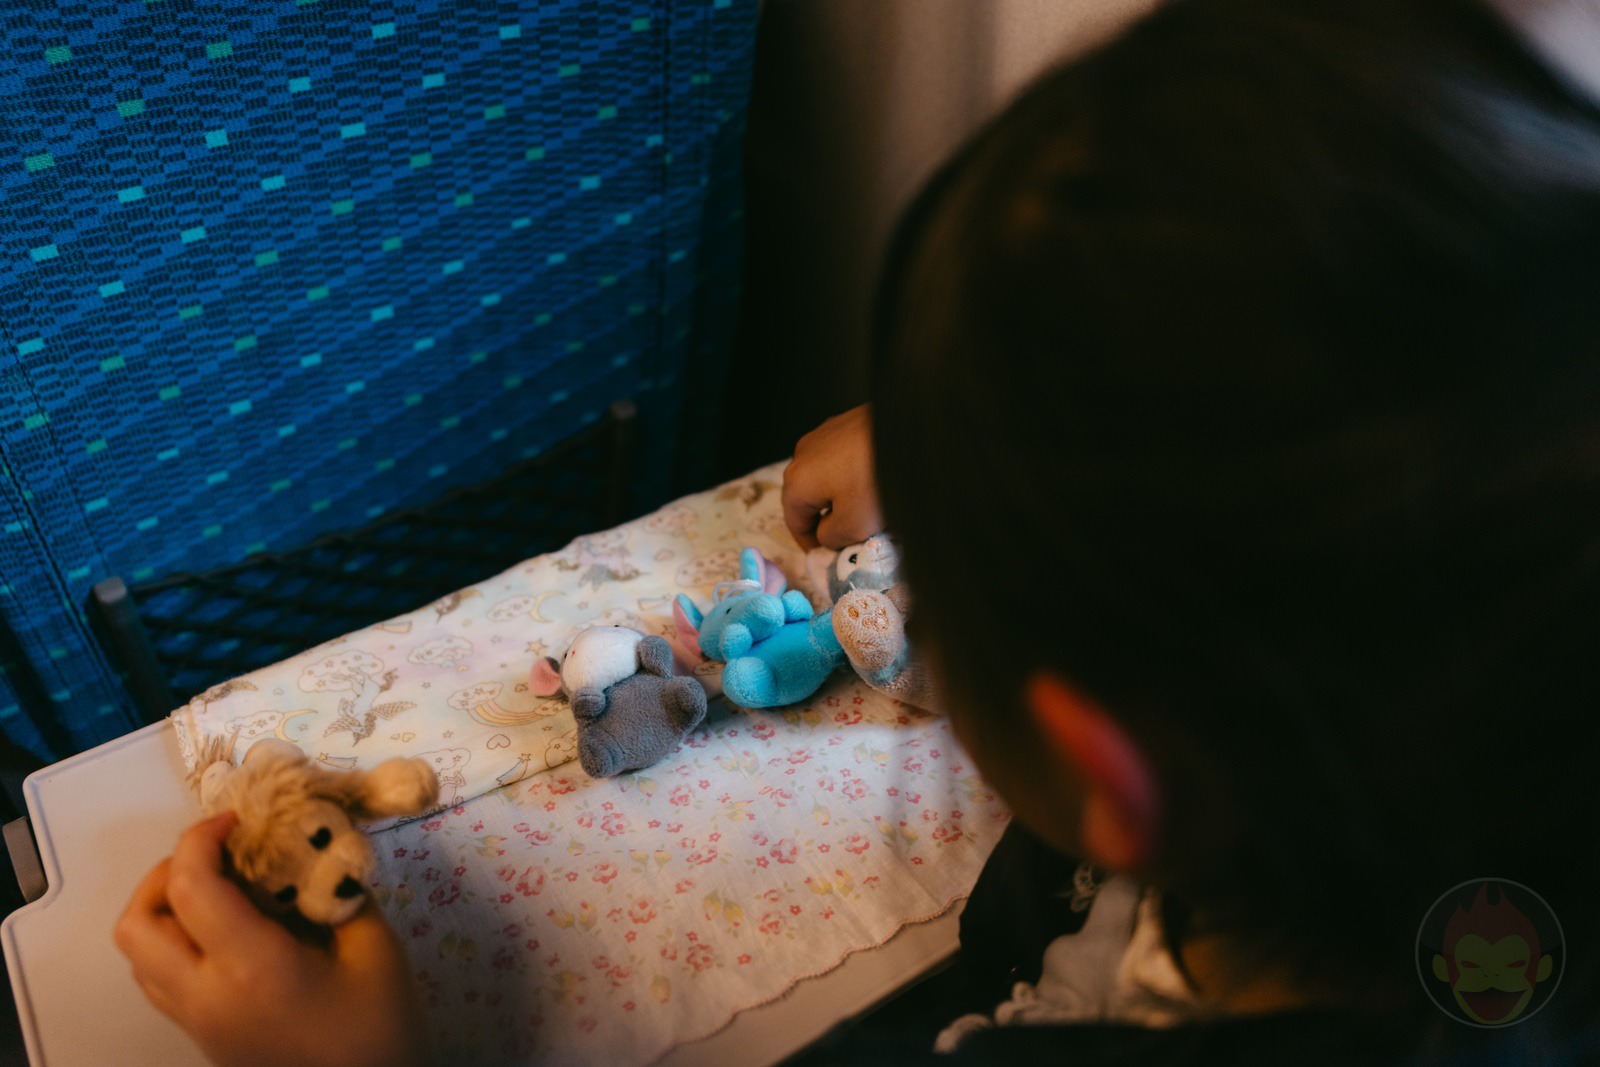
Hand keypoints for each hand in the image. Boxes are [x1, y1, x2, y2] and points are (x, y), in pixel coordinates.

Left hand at [114, 813, 429, 1066]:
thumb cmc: (380, 1025)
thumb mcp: (375, 946)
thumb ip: (337, 890)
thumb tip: (313, 846)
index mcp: (251, 968)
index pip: (191, 887)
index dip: (201, 838)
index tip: (237, 821)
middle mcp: (206, 996)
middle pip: (136, 924)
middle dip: (166, 874)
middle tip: (216, 856)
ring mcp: (196, 1023)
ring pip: (138, 955)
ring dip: (165, 910)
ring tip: (220, 890)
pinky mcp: (201, 1037)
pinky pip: (159, 979)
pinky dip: (174, 942)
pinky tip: (226, 931)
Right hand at [782, 404, 883, 549]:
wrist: (912, 432)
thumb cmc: (877, 478)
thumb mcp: (852, 526)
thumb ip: (830, 538)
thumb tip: (827, 533)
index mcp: (797, 480)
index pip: (795, 523)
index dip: (811, 546)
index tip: (827, 557)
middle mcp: (804, 453)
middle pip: (810, 498)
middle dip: (828, 520)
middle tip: (850, 537)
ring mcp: (826, 434)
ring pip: (828, 478)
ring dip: (842, 497)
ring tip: (868, 511)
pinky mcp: (848, 423)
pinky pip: (844, 459)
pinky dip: (855, 476)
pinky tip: (876, 483)